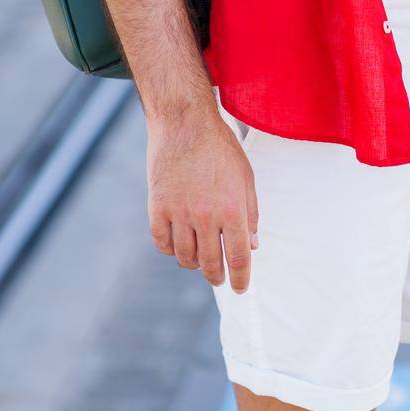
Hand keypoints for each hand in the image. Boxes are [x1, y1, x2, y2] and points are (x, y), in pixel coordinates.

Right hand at [146, 106, 259, 293]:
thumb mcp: (245, 177)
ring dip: (194, 263)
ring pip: (185, 257)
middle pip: (211, 264)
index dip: (241, 278)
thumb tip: (252, 245)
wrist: (184, 122)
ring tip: (199, 258)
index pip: (238, 257)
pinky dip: (170, 249)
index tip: (241, 288)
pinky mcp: (157, 207)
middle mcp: (206, 215)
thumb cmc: (220, 147)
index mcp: (233, 209)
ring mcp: (179, 213)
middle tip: (219, 279)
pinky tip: (178, 244)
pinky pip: (162, 243)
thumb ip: (251, 213)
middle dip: (217, 277)